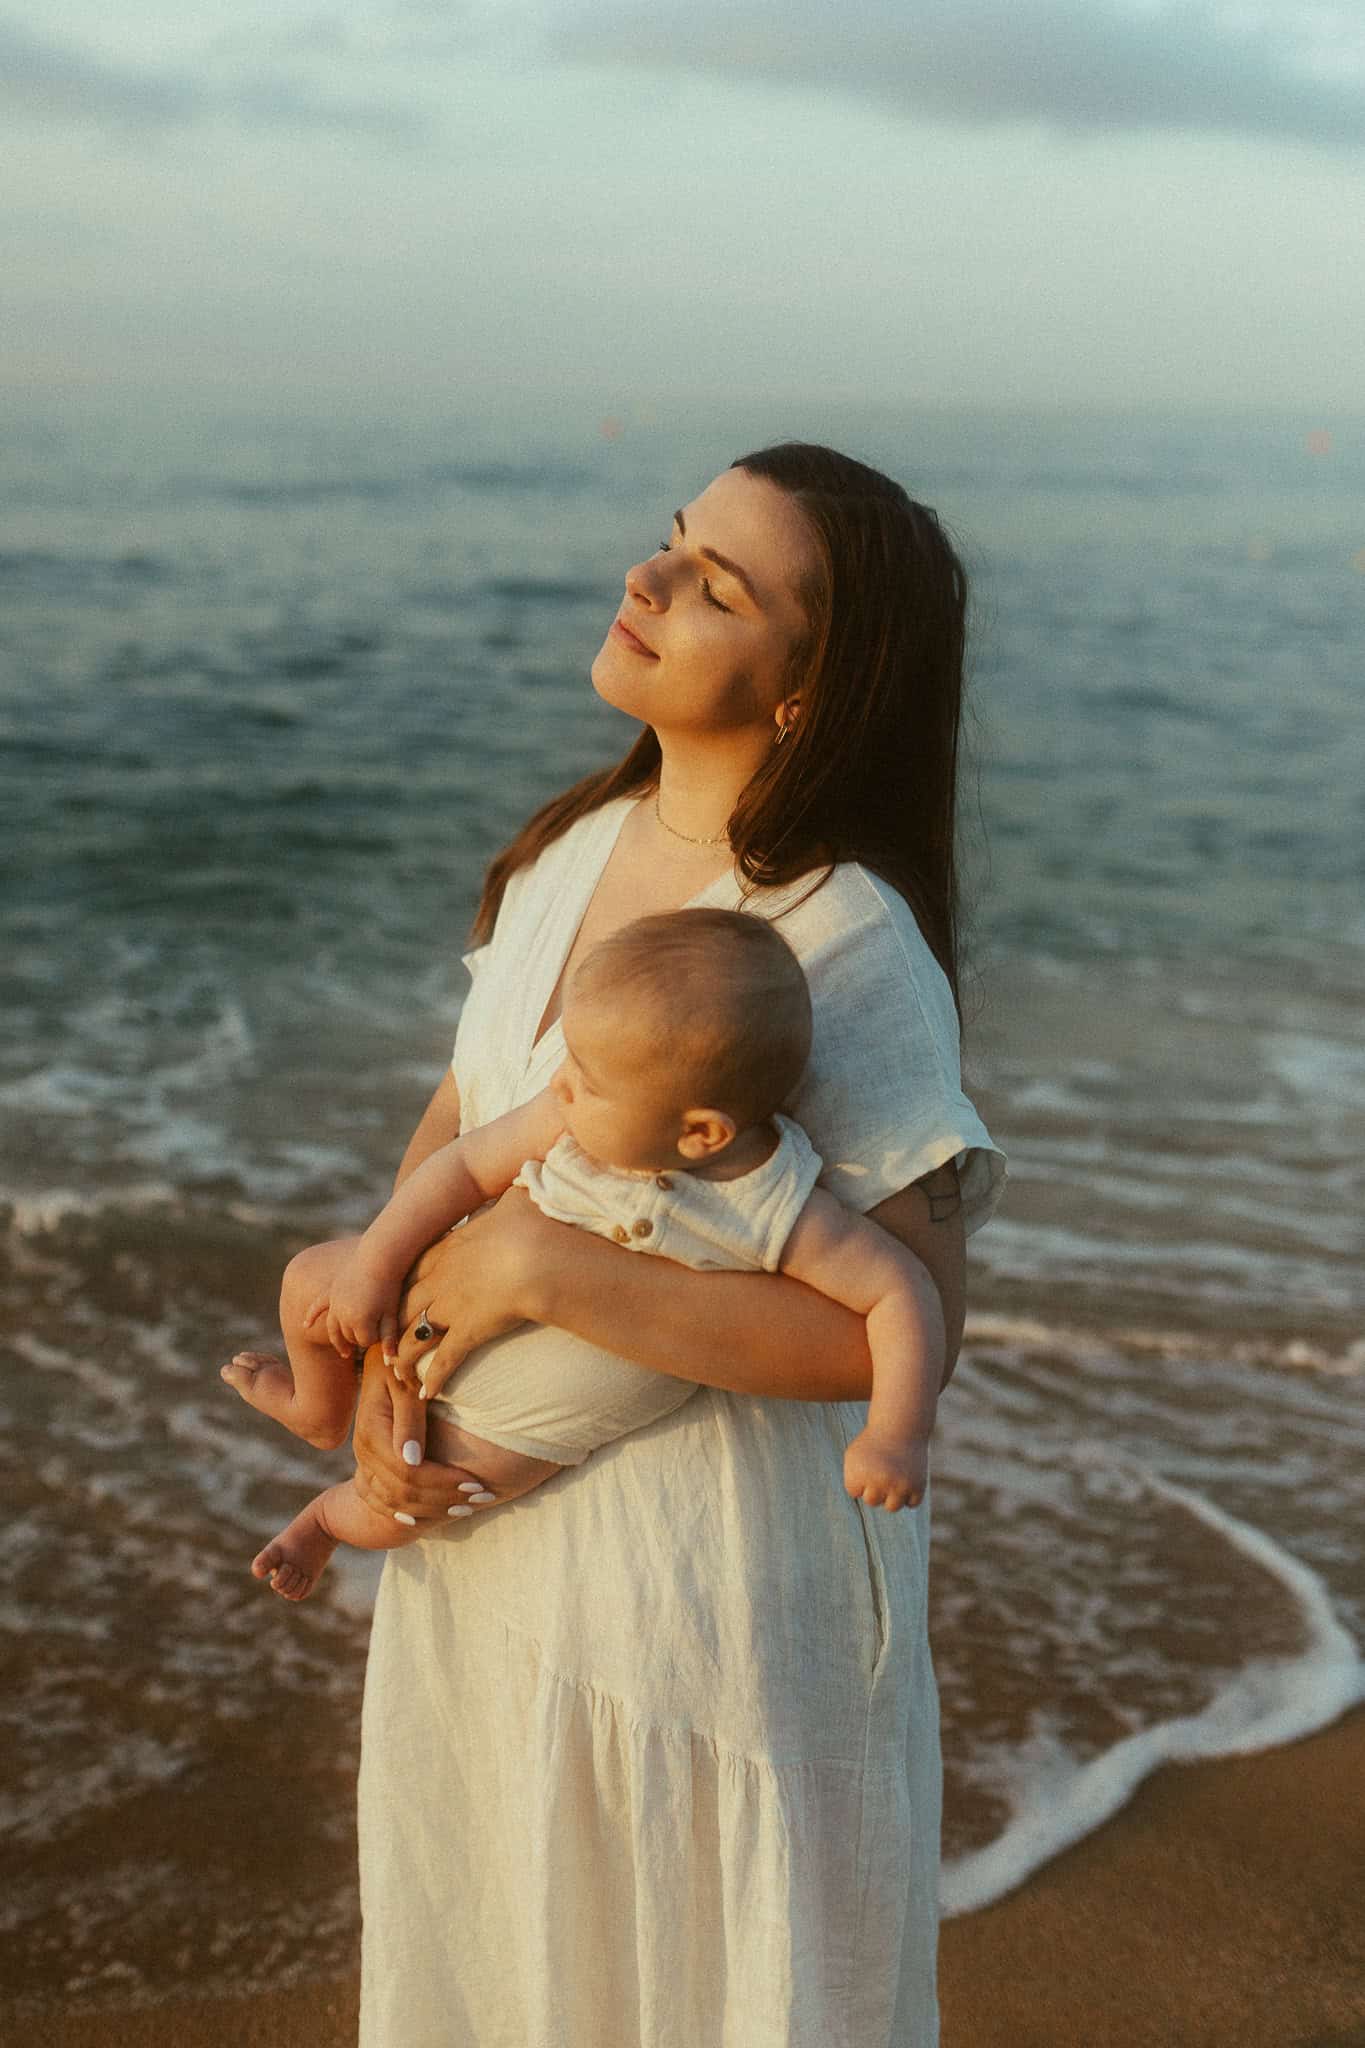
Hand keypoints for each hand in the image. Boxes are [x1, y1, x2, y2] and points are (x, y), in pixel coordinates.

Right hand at [303, 1253, 400, 1365]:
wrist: (379, 1255)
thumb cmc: (389, 1286)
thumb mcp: (392, 1313)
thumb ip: (389, 1338)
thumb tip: (391, 1362)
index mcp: (359, 1321)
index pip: (365, 1341)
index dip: (375, 1339)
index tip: (385, 1331)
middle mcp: (342, 1314)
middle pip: (348, 1336)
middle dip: (358, 1339)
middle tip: (368, 1341)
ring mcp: (334, 1303)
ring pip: (333, 1327)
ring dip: (338, 1339)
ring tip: (345, 1352)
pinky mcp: (332, 1291)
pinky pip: (317, 1306)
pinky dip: (311, 1316)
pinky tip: (305, 1325)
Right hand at [350, 1347, 474, 1523]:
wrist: (380, 1360)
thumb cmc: (401, 1364)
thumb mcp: (404, 1381)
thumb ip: (409, 1418)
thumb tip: (413, 1460)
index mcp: (372, 1432)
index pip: (408, 1472)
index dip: (443, 1482)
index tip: (476, 1483)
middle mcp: (364, 1453)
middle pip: (403, 1492)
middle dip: (444, 1497)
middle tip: (483, 1496)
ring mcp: (364, 1463)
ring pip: (395, 1503)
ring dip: (434, 1508)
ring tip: (470, 1505)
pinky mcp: (370, 1469)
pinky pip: (388, 1502)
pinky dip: (417, 1511)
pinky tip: (442, 1511)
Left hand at [390, 1186, 547, 1397]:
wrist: (537, 1252)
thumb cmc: (532, 1220)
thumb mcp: (519, 1196)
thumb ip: (516, 1189)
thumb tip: (529, 1172)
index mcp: (450, 1247)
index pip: (414, 1269)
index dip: (402, 1285)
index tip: (394, 1297)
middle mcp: (442, 1277)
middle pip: (405, 1304)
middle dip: (391, 1325)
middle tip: (381, 1342)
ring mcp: (452, 1306)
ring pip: (414, 1335)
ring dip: (403, 1358)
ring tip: (396, 1374)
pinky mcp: (468, 1332)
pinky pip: (444, 1361)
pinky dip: (433, 1380)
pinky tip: (426, 1394)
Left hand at [843, 1428, 929, 1512]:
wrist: (901, 1426)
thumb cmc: (873, 1443)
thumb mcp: (853, 1458)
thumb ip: (852, 1482)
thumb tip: (866, 1505)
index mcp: (860, 1473)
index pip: (854, 1492)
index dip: (859, 1477)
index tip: (866, 1461)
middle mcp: (880, 1481)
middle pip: (872, 1501)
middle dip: (875, 1486)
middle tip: (881, 1466)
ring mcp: (900, 1485)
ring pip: (892, 1507)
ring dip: (892, 1494)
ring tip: (893, 1475)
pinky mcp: (918, 1486)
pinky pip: (911, 1504)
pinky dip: (909, 1493)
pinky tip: (907, 1476)